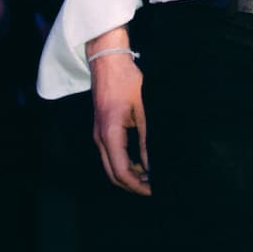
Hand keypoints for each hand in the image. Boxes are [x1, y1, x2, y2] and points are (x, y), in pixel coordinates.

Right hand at [90, 48, 149, 196]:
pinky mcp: (102, 129)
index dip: (137, 185)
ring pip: (111, 165)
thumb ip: (147, 139)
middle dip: (133, 185)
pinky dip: (124, 164)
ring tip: (150, 178)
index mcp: (110, 133)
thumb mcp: (143, 110)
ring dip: (129, 175)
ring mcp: (98, 134)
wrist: (107, 61)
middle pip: (113, 173)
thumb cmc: (126, 80)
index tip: (153, 190)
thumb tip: (153, 164)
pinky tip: (141, 164)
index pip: (121, 170)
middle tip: (154, 188)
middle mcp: (100, 137)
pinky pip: (110, 155)